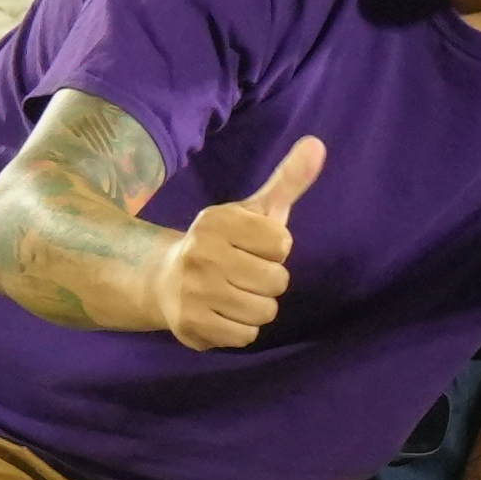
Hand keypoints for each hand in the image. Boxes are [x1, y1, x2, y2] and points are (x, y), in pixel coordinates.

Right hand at [154, 140, 321, 349]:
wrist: (162, 279)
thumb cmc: (223, 243)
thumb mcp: (254, 210)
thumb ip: (288, 180)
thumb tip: (318, 144)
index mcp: (215, 222)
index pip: (282, 244)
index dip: (274, 248)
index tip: (251, 246)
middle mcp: (200, 255)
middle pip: (277, 281)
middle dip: (268, 280)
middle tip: (241, 273)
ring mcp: (192, 292)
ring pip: (264, 311)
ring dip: (257, 306)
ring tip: (233, 292)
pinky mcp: (191, 326)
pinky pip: (246, 336)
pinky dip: (241, 328)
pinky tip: (221, 312)